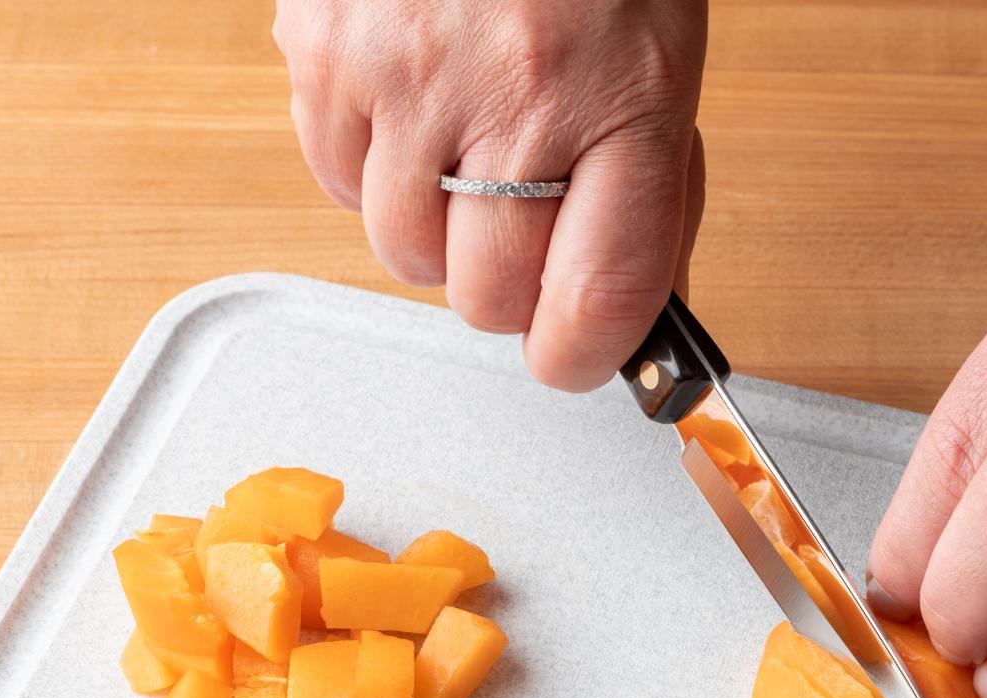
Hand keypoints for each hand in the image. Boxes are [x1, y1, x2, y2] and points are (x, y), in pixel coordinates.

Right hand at [274, 0, 706, 389]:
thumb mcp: (660, 67)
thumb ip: (647, 195)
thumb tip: (622, 317)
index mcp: (625, 99)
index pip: (598, 298)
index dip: (580, 356)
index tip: (575, 357)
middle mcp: (517, 93)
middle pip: (487, 298)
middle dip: (506, 286)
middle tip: (521, 228)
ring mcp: (411, 75)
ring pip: (404, 255)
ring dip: (435, 231)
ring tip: (463, 149)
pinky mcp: (326, 51)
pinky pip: (333, 182)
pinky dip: (368, 171)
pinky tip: (411, 108)